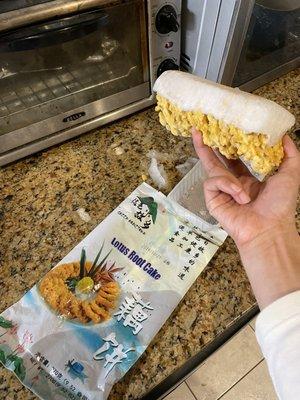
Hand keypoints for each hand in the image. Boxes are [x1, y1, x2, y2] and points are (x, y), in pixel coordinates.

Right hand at [192, 128, 299, 248]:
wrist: (269, 229)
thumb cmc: (279, 206)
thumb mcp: (290, 174)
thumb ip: (289, 154)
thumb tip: (284, 136)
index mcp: (248, 180)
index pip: (234, 158)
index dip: (228, 145)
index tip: (225, 130)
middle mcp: (232, 185)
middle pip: (215, 160)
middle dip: (207, 146)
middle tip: (200, 129)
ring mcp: (221, 192)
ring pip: (213, 169)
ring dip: (222, 169)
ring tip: (232, 176)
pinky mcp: (213, 200)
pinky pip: (212, 182)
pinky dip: (226, 184)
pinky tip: (239, 194)